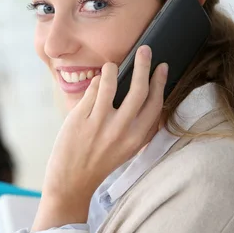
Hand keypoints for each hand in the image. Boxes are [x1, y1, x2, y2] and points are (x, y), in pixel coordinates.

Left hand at [33, 46, 167, 230]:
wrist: (72, 182)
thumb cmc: (100, 162)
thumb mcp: (126, 148)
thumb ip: (137, 126)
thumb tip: (145, 93)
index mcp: (136, 138)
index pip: (155, 104)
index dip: (160, 82)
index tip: (162, 67)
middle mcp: (121, 131)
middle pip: (138, 90)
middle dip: (143, 66)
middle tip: (145, 50)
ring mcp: (99, 124)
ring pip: (110, 84)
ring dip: (113, 68)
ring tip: (112, 65)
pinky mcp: (80, 119)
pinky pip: (92, 90)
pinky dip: (96, 82)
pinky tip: (97, 82)